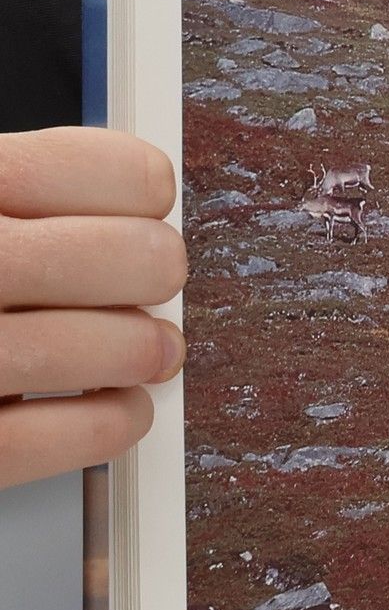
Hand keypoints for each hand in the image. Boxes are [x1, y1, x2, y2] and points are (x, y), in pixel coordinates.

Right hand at [0, 127, 186, 488]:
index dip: (135, 187)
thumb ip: (10, 194)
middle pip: (114, 258)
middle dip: (150, 268)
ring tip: (146, 349)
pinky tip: (116, 408)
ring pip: (94, 348)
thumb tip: (128, 196)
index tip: (144, 201)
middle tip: (153, 276)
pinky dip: (108, 423)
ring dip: (139, 349)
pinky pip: (52, 438)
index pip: (82, 171)